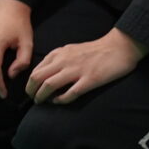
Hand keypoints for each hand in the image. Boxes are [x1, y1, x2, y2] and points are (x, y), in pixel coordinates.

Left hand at [26, 29, 147, 104]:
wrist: (118, 47)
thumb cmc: (95, 50)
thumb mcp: (70, 50)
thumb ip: (58, 60)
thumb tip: (46, 74)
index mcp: (58, 54)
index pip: (36, 70)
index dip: (29, 82)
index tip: (30, 90)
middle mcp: (64, 61)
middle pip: (38, 77)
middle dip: (31, 90)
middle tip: (32, 99)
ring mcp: (76, 70)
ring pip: (49, 85)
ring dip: (42, 96)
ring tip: (41, 102)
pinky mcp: (90, 79)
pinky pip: (70, 93)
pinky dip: (61, 100)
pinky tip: (58, 102)